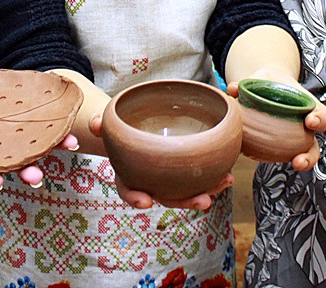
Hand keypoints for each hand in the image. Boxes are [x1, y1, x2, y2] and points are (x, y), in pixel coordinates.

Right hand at [85, 113, 232, 208]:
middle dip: (186, 201)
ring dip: (209, 190)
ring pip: (188, 191)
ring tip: (226, 181)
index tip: (145, 202)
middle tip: (204, 201)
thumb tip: (97, 123)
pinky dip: (214, 178)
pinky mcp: (184, 174)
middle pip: (167, 197)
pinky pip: (199, 179)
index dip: (136, 198)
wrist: (134, 132)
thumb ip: (102, 126)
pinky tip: (228, 173)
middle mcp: (151, 184)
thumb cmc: (121, 132)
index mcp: (129, 176)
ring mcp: (169, 181)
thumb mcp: (109, 127)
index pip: (129, 191)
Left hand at [225, 79, 325, 170]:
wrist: (267, 89)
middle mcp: (305, 128)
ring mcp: (294, 140)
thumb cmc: (271, 83)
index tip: (310, 121)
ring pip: (302, 155)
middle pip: (314, 147)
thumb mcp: (264, 78)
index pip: (322, 116)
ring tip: (294, 164)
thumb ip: (249, 82)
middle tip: (300, 160)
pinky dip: (270, 157)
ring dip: (301, 162)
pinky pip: (278, 155)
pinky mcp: (279, 147)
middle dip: (310, 156)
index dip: (320, 120)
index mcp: (309, 109)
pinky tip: (255, 156)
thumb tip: (232, 89)